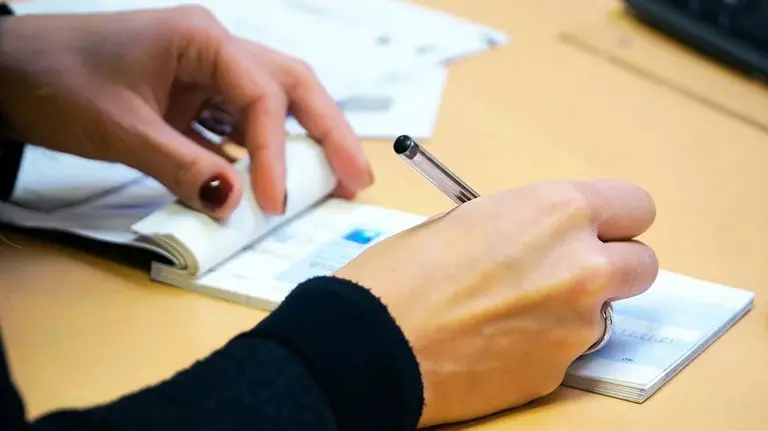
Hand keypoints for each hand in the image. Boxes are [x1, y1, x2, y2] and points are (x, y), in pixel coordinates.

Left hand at [0, 6, 372, 217]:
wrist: (8, 72)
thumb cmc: (55, 80)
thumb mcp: (120, 129)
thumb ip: (181, 167)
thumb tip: (235, 206)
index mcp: (201, 39)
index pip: (261, 97)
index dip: (276, 152)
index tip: (276, 201)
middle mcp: (214, 50)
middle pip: (291, 87)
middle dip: (328, 131)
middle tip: (358, 178)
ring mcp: (205, 74)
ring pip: (272, 106)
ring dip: (304, 142)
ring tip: (335, 181)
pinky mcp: (193, 98)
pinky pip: (239, 126)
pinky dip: (259, 154)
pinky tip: (273, 181)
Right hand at [335, 179, 657, 426]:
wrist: (372, 343)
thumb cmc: (402, 273)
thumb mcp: (466, 220)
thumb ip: (523, 225)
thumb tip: (542, 240)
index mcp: (556, 212)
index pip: (634, 206)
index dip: (613, 219)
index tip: (597, 231)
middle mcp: (581, 267)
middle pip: (642, 264)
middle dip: (612, 266)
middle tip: (569, 272)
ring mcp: (575, 326)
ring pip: (603, 313)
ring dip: (571, 309)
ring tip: (508, 312)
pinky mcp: (556, 372)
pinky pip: (567, 351)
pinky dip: (542, 345)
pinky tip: (495, 342)